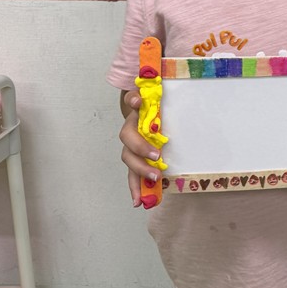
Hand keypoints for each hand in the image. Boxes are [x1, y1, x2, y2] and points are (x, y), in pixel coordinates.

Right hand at [119, 90, 162, 206]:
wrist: (147, 114)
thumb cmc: (157, 106)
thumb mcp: (159, 96)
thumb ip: (153, 90)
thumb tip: (144, 86)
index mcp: (137, 111)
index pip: (132, 103)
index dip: (133, 101)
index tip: (137, 100)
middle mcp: (131, 130)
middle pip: (127, 141)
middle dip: (140, 150)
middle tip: (157, 157)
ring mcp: (131, 148)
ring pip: (129, 161)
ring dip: (139, 173)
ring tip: (154, 181)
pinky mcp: (136, 161)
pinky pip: (133, 176)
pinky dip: (136, 189)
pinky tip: (139, 201)